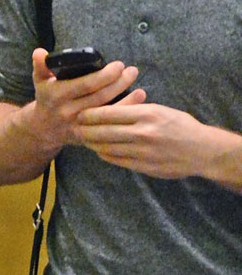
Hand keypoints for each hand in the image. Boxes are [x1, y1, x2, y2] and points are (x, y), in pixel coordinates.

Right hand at [19, 48, 143, 159]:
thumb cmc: (47, 99)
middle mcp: (68, 112)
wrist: (43, 129)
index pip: (85, 85)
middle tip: (131, 71)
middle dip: (119, 82)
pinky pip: (111, 123)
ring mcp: (79, 126)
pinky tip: (138, 98)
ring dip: (126, 96)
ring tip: (135, 80)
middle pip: (100, 97)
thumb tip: (39, 52)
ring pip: (108, 111)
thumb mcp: (40, 82)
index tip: (118, 65)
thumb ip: (41, 67)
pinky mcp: (89, 135)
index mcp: (57, 96)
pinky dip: (126, 109)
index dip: (104, 75)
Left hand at [74, 99, 220, 178]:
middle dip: (85, 130)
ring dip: (92, 143)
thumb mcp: (161, 110)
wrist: (201, 150)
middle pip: (103, 131)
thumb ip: (136, 110)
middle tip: (74, 127)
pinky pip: (116, 160)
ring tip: (83, 138)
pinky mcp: (142, 166)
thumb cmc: (180, 126)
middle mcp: (142, 132)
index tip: (80, 113)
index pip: (110, 113)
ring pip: (106, 147)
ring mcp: (141, 151)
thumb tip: (111, 109)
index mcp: (147, 114)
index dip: (91, 114)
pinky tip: (99, 150)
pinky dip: (104, 154)